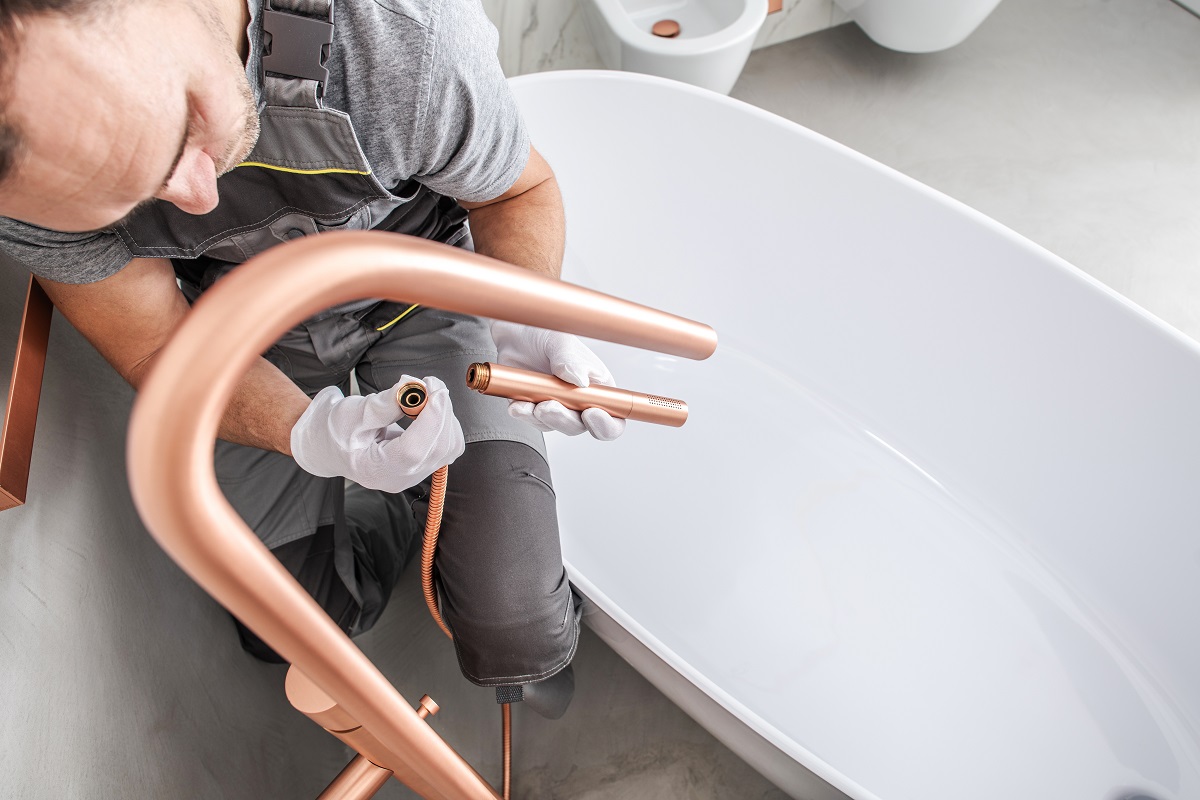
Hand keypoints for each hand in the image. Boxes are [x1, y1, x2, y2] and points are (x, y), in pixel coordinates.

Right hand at [290, 375, 464, 491]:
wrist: (330, 443)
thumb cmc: (336, 430)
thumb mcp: (353, 413)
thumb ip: (384, 405)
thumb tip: (414, 388)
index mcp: (377, 470)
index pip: (414, 450)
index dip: (431, 419)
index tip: (435, 389)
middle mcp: (401, 478)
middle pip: (438, 448)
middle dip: (441, 411)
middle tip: (428, 383)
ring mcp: (415, 474)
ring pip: (450, 445)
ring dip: (445, 414)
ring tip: (423, 395)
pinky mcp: (425, 464)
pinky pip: (449, 444)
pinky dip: (445, 421)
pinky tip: (428, 409)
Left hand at [490, 320, 625, 440]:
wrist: (518, 334)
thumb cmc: (547, 335)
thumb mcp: (562, 342)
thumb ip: (572, 362)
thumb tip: (581, 381)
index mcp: (599, 387)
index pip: (614, 418)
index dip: (606, 424)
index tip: (591, 413)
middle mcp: (579, 401)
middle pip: (580, 426)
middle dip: (565, 420)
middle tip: (549, 405)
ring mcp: (557, 406)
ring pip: (554, 425)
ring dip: (541, 418)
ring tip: (531, 403)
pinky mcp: (534, 408)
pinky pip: (531, 420)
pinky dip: (524, 414)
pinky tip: (517, 404)